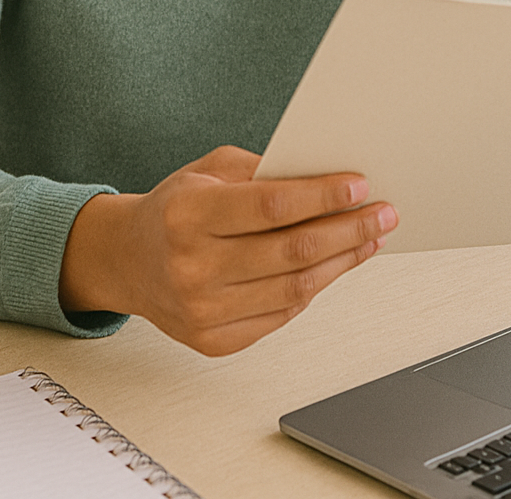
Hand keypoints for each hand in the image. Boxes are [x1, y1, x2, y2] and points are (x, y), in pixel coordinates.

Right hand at [59, 145, 397, 355]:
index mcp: (188, 215)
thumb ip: (263, 171)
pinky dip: (315, 289)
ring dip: (342, 261)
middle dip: (348, 230)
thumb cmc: (175, 208)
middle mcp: (192, 267)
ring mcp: (202, 311)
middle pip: (292, 251)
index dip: (321, 196)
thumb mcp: (209, 170)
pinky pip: (281, 315)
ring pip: (295, 289)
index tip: (358, 185)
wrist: (128, 260)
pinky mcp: (214, 341)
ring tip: (370, 239)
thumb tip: (326, 177)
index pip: (271, 206)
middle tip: (382, 213)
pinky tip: (335, 266)